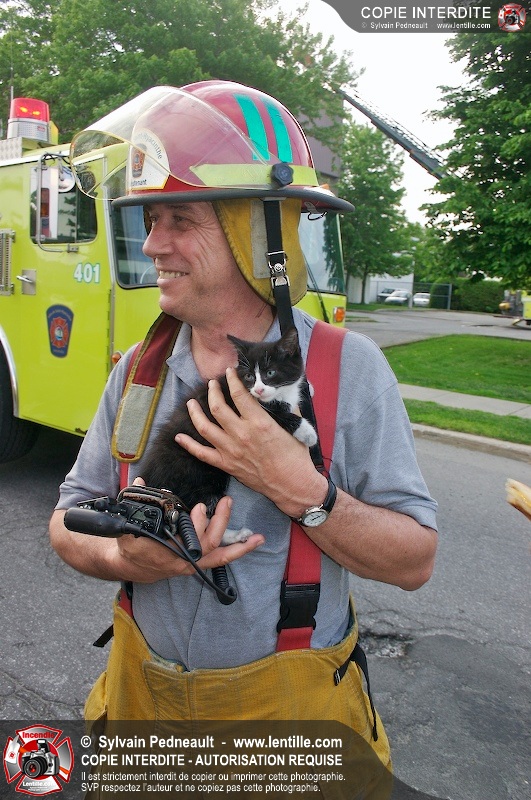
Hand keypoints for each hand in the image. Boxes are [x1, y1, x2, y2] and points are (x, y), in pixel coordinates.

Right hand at [112, 478, 263, 582]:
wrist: (132, 565)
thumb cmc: (132, 544)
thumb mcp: (128, 525)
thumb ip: (135, 502)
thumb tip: (140, 482)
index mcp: (166, 550)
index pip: (185, 541)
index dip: (196, 525)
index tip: (200, 507)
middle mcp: (183, 559)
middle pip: (207, 545)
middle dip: (219, 523)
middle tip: (226, 503)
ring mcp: (193, 563)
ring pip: (219, 556)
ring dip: (239, 546)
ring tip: (257, 537)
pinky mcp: (200, 562)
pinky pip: (221, 559)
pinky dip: (238, 551)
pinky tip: (253, 543)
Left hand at [175, 368, 326, 517]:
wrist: (292, 485)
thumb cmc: (296, 458)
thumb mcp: (295, 428)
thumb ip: (288, 408)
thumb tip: (286, 395)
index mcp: (259, 422)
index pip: (239, 394)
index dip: (232, 380)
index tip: (230, 372)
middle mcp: (241, 434)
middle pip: (217, 407)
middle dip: (212, 392)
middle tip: (211, 385)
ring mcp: (231, 450)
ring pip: (204, 427)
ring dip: (194, 412)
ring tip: (190, 403)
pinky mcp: (226, 464)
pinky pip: (202, 453)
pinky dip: (188, 444)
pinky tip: (179, 436)